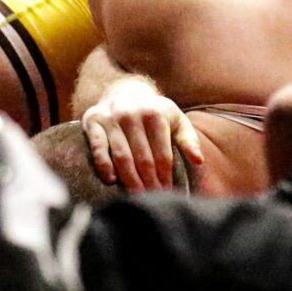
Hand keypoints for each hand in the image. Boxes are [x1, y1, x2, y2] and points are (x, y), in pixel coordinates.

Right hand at [83, 76, 204, 190]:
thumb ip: (188, 140)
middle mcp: (132, 114)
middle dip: (149, 182)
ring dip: (129, 179)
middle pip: (142, 158)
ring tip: (135, 196)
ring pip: (122, 156)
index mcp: (155, 114)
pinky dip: (104, 165)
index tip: (166, 193)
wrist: (124, 90)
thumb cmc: (155, 113)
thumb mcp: (175, 120)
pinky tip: (111, 180)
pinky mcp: (93, 120)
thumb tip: (198, 161)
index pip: (162, 154)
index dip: (165, 177)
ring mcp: (111, 117)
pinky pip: (98, 147)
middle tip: (151, 200)